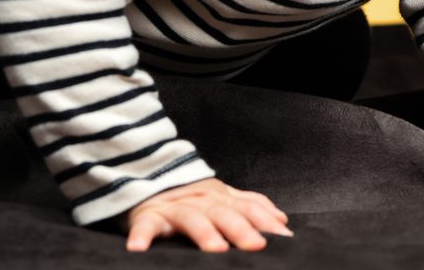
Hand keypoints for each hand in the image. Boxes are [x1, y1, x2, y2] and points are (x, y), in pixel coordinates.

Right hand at [123, 177, 290, 252]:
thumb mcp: (222, 197)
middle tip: (257, 245)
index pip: (248, 208)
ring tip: (216, 249)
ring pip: (191, 218)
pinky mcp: (148, 215)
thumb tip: (282, 219)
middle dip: (241, 229)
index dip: (266, 221)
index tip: (285, 237)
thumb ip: (251, 205)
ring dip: (204, 233)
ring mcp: (175, 208)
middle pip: (224, 213)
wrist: (147, 175)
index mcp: (222, 198)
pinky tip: (139, 248)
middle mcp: (202, 201)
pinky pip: (145, 225)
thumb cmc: (191, 196)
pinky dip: (142, 235)